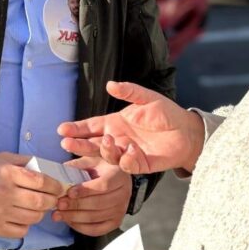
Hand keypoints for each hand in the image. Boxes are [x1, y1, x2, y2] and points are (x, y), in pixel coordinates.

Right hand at [0, 152, 64, 237]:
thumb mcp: (2, 158)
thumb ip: (24, 161)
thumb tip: (47, 167)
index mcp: (9, 174)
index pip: (41, 181)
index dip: (55, 185)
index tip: (60, 187)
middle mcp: (6, 194)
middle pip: (41, 201)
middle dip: (53, 200)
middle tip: (55, 198)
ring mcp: (0, 213)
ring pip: (33, 217)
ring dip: (41, 212)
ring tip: (39, 207)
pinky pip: (21, 231)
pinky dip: (27, 225)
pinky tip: (24, 217)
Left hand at [52, 157, 130, 235]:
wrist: (117, 180)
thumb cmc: (102, 169)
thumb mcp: (92, 160)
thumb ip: (78, 165)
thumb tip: (60, 171)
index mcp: (119, 175)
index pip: (104, 185)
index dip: (85, 190)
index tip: (69, 192)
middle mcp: (124, 194)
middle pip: (98, 204)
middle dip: (76, 205)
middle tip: (59, 204)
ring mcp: (120, 210)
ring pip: (95, 218)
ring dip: (74, 217)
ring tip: (59, 214)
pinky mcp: (115, 222)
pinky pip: (96, 230)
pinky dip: (80, 227)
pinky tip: (69, 221)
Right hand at [57, 81, 204, 173]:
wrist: (187, 130)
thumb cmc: (166, 113)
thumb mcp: (146, 98)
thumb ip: (129, 91)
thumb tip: (110, 84)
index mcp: (115, 123)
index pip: (91, 126)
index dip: (77, 128)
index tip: (62, 129)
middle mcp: (117, 139)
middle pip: (93, 144)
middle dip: (79, 144)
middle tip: (67, 142)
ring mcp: (127, 153)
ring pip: (107, 156)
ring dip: (104, 150)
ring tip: (107, 140)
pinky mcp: (140, 164)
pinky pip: (128, 165)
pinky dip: (126, 159)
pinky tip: (130, 150)